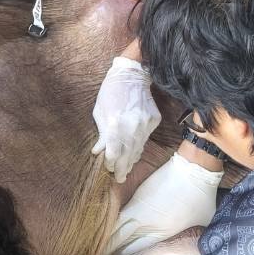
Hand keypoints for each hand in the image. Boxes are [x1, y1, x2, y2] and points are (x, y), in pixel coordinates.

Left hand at [91, 56, 161, 182]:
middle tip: (119, 179)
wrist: (132, 75)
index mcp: (115, 124)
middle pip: (127, 154)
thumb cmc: (111, 92)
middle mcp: (132, 127)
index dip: (110, 163)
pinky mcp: (154, 120)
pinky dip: (139, 146)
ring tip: (126, 170)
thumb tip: (99, 152)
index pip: (113, 152)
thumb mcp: (99, 111)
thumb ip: (101, 133)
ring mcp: (145, 124)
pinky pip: (145, 138)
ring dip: (131, 160)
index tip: (108, 168)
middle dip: (122, 168)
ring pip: (138, 148)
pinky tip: (134, 153)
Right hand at [105, 153, 222, 254]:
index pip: (134, 248)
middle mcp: (145, 221)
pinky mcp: (137, 195)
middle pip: (120, 238)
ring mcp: (139, 207)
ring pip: (116, 225)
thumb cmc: (201, 196)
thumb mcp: (202, 221)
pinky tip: (105, 226)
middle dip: (107, 249)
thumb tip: (203, 239)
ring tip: (97, 244)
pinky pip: (120, 213)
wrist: (191, 168)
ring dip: (107, 235)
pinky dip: (112, 221)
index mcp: (161, 231)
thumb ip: (197, 234)